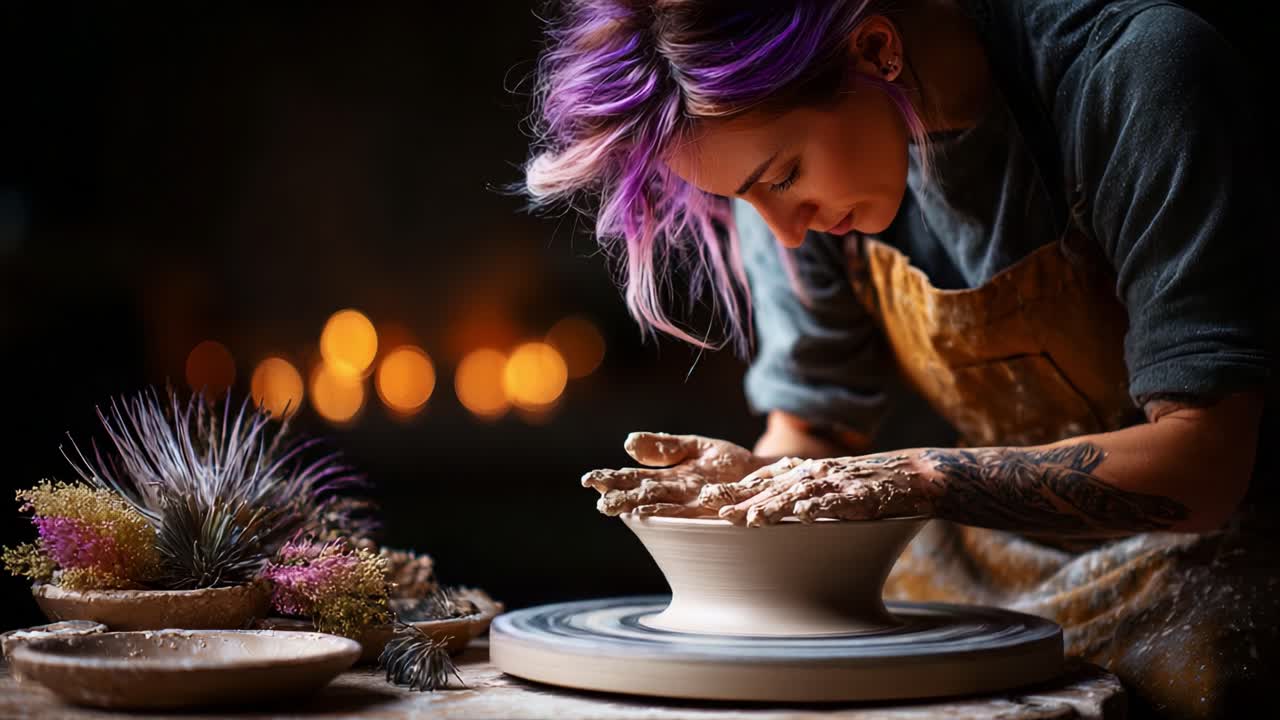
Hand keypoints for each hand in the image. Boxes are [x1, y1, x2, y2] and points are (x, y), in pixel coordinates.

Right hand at [581, 432, 768, 517]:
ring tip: (618, 508)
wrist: (767, 473)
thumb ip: (665, 446)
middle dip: (620, 498)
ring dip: (638, 509)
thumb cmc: (728, 463)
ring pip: (661, 506)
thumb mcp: (694, 447)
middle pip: (643, 494)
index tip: (590, 479)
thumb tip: (628, 443)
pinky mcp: (715, 509)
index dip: (613, 479)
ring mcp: (695, 503)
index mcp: (669, 476)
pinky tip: (650, 513)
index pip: (635, 477)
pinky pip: (689, 512)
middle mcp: (677, 493)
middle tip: (599, 501)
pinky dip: (669, 513)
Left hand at [704, 452, 939, 526]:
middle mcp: (815, 473)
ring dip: (774, 506)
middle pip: (772, 488)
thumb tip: (757, 506)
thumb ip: (794, 491)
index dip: (736, 489)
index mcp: (803, 471)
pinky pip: (838, 502)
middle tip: (717, 513)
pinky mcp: (861, 494)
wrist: (911, 474)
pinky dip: (820, 507)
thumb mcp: (824, 482)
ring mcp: (837, 482)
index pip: (762, 480)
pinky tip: (805, 515)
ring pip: (799, 494)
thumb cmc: (863, 482)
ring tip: (752, 519)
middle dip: (744, 500)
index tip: (706, 499)